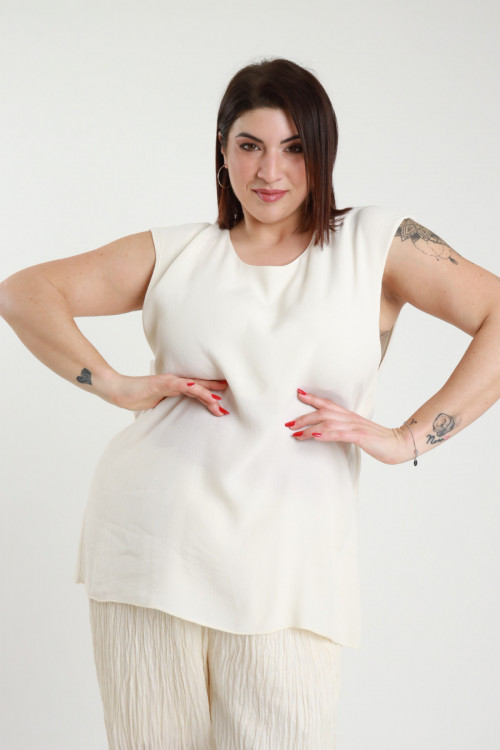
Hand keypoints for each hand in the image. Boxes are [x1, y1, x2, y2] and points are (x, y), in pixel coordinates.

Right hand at [106, 373, 229, 415]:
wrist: (118, 390)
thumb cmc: (136, 397)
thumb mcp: (156, 405)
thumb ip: (168, 407)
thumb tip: (177, 418)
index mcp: (174, 387)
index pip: (196, 391)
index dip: (210, 396)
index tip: (222, 404)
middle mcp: (175, 382)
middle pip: (200, 387)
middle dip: (215, 393)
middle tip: (229, 402)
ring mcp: (170, 381)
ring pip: (195, 386)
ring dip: (208, 394)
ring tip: (219, 403)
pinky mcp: (163, 382)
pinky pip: (183, 385)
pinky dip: (195, 389)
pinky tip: (204, 392)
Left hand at [287, 389, 412, 464]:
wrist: (399, 444)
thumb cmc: (378, 440)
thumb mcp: (358, 432)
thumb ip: (343, 429)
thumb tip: (326, 432)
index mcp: (349, 416)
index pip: (328, 403)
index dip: (312, 398)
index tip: (298, 394)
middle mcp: (350, 418)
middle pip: (323, 412)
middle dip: (303, 417)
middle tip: (288, 423)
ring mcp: (355, 426)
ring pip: (327, 422)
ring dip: (309, 427)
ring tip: (295, 432)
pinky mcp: (360, 436)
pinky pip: (339, 433)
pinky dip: (325, 433)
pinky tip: (315, 435)